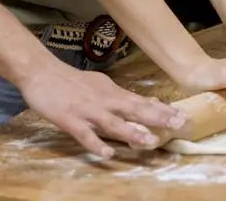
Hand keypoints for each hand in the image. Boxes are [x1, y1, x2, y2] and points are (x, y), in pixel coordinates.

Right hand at [18, 60, 187, 156]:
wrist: (43, 73)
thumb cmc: (74, 81)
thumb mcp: (102, 85)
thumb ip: (122, 97)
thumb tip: (146, 104)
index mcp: (112, 93)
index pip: (141, 102)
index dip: (161, 110)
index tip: (182, 116)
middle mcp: (105, 100)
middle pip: (134, 110)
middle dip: (157, 118)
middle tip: (178, 124)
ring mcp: (88, 111)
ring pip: (113, 123)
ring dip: (132, 132)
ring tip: (150, 141)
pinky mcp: (70, 120)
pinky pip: (85, 135)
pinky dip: (96, 144)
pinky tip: (107, 153)